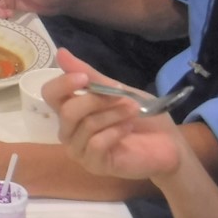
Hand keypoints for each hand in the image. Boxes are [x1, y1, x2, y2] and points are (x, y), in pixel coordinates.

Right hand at [45, 49, 185, 182]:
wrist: (167, 144)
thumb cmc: (140, 115)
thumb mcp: (117, 89)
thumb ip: (90, 76)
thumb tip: (61, 52)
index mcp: (71, 109)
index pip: (50, 94)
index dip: (64, 84)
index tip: (85, 78)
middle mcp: (69, 130)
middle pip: (67, 111)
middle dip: (97, 100)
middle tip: (123, 97)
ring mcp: (80, 150)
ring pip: (86, 126)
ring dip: (114, 114)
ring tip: (132, 111)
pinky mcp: (94, 165)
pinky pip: (97, 143)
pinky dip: (116, 131)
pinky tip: (128, 129)